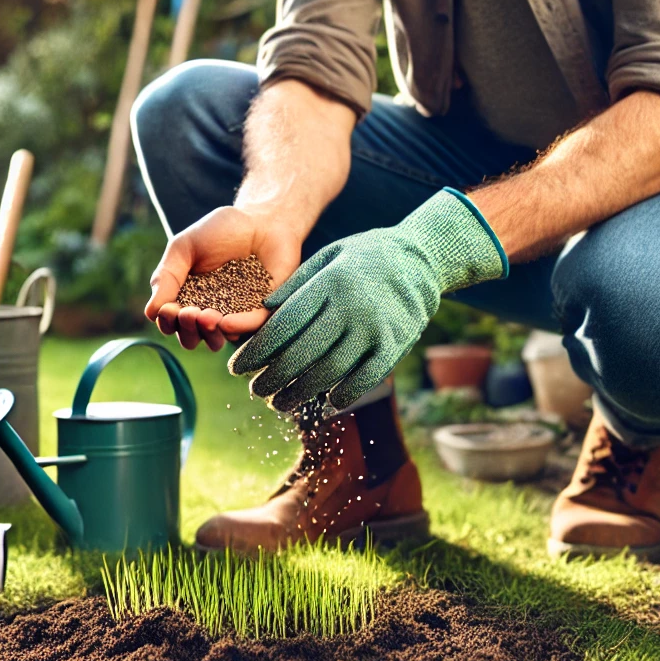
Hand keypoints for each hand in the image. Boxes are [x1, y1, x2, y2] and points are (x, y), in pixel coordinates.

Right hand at [145, 205, 302, 350]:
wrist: (261, 218)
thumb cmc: (220, 231)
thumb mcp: (184, 247)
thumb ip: (167, 277)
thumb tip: (150, 313)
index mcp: (186, 297)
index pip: (171, 322)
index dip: (168, 321)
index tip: (170, 309)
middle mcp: (208, 310)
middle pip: (191, 338)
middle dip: (187, 330)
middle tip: (190, 312)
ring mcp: (235, 314)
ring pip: (216, 341)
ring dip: (208, 334)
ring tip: (208, 317)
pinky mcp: (261, 310)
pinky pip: (248, 328)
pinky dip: (235, 327)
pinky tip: (225, 322)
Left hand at [229, 188, 507, 409]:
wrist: (423, 257)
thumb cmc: (366, 257)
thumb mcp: (329, 256)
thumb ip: (297, 282)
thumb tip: (262, 310)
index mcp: (328, 284)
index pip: (283, 325)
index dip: (257, 351)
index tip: (236, 368)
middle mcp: (349, 307)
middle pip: (300, 354)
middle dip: (272, 378)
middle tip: (254, 392)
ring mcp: (374, 328)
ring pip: (328, 371)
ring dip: (299, 394)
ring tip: (279, 403)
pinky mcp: (395, 344)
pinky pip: (365, 378)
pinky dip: (343, 395)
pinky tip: (326, 404)